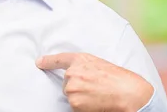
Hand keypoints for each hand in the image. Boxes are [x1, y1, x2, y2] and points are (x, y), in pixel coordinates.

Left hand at [36, 53, 153, 111]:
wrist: (127, 92)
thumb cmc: (118, 78)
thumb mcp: (99, 64)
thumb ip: (84, 66)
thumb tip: (73, 74)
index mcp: (80, 59)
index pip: (59, 59)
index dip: (48, 61)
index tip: (39, 62)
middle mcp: (73, 72)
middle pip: (67, 83)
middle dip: (77, 87)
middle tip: (95, 88)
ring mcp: (72, 87)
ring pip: (70, 96)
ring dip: (80, 98)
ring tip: (97, 95)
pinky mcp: (74, 102)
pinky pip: (75, 107)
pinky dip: (83, 107)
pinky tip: (95, 102)